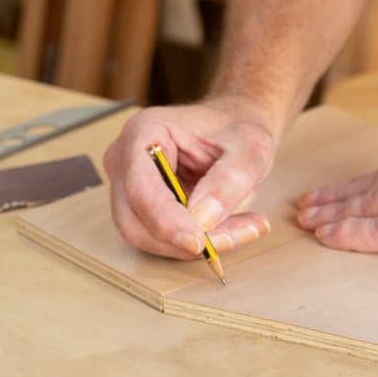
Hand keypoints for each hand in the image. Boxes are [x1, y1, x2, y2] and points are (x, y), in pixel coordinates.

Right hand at [102, 97, 276, 258]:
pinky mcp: (141, 210)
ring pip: (147, 237)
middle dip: (183, 239)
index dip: (167, 221)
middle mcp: (126, 160)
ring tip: (243, 230)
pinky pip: (160, 240)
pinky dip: (195, 243)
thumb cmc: (238, 131)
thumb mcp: (251, 146)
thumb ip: (231, 178)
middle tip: (234, 237)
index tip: (199, 242)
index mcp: (144, 130)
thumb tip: (203, 218)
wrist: (236, 133)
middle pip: (135, 221)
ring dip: (193, 245)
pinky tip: (230, 230)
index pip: (141, 188)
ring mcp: (128, 187)